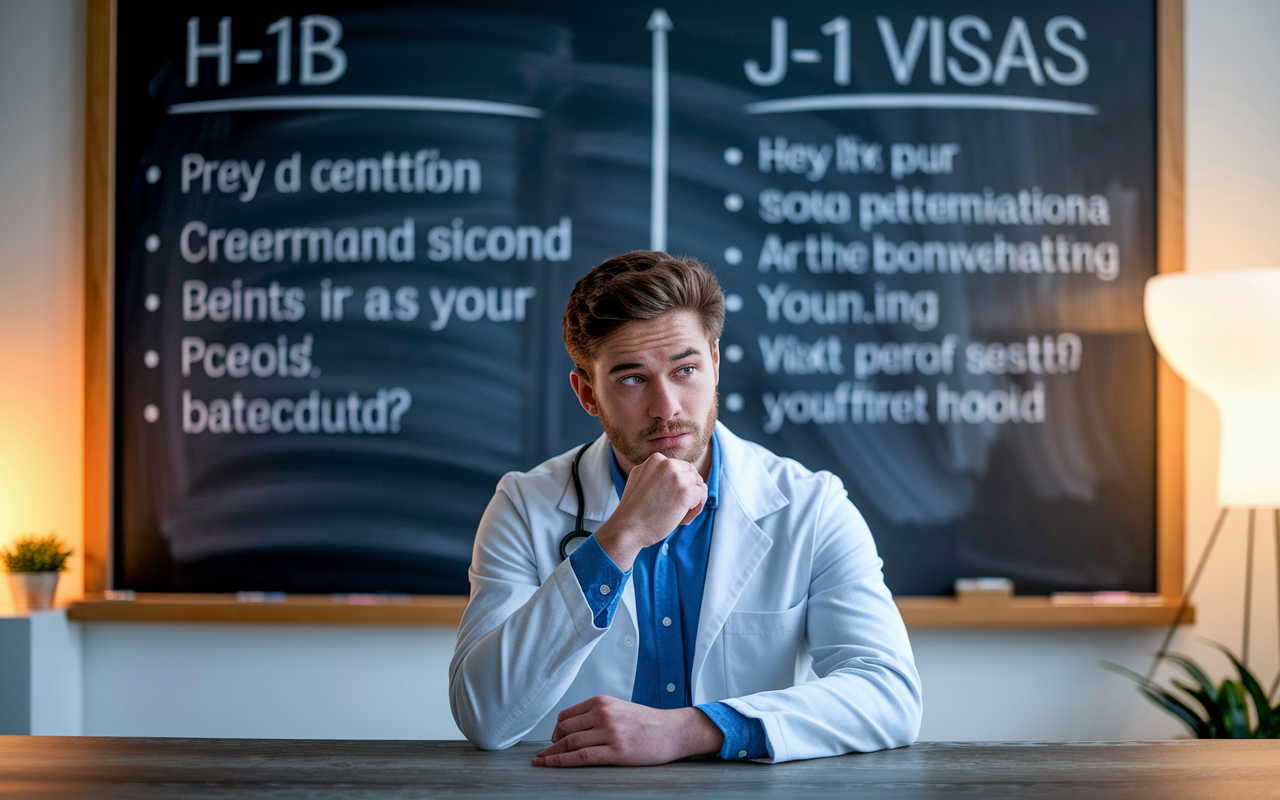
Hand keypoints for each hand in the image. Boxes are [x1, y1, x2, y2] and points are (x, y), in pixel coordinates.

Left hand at [531, 696, 722, 766]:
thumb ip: (598, 715)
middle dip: (552, 743)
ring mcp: (609, 733)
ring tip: (542, 761)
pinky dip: (560, 761)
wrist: (672, 731)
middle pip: (564, 729)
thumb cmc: (648, 723)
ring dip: (551, 754)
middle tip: (548, 752)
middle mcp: (603, 714)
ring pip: (569, 743)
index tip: (552, 738)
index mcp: (602, 702)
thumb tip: (574, 729)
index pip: (566, 715)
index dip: (555, 729)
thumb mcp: (619, 708)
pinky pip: (580, 757)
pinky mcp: (615, 751)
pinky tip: (550, 764)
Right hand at [593, 453, 706, 570]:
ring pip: (699, 485)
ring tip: (679, 514)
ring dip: (694, 500)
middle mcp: (667, 464)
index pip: (681, 467)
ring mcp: (677, 478)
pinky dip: (695, 508)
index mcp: (656, 459)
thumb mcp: (639, 479)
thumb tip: (676, 472)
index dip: (680, 484)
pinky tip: (682, 518)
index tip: (671, 498)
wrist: (627, 528)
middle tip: (678, 508)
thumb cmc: (634, 510)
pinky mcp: (685, 493)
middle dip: (689, 490)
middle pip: (692, 474)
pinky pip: (701, 497)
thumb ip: (655, 472)